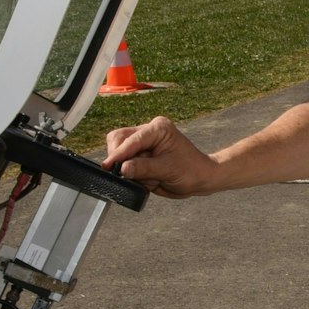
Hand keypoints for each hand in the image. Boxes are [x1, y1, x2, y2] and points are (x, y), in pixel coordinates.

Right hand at [102, 116, 220, 198]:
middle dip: (120, 159)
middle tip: (129, 175)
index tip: (109, 165)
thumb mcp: (168, 170)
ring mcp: (142, 145)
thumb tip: (123, 168)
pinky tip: (151, 180)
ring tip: (150, 179)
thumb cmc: (191, 170)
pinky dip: (133, 176)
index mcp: (158, 128)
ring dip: (129, 170)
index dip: (119, 153)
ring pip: (119, 153)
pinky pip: (125, 166)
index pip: (132, 139)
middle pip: (118, 140)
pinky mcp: (139, 157)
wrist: (200, 179)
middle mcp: (148, 132)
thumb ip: (144, 168)